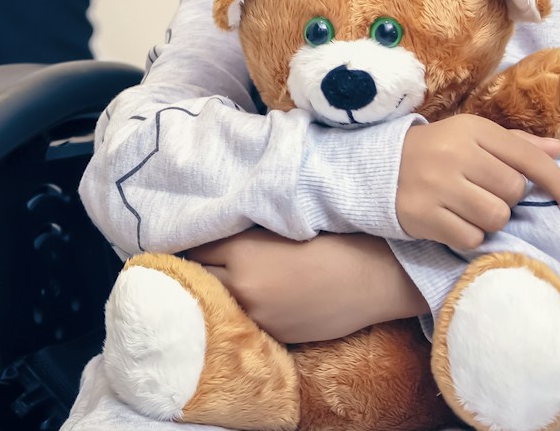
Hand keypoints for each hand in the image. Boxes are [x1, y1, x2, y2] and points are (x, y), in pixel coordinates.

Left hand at [186, 230, 426, 343]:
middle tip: (200, 258)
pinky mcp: (273, 335)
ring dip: (216, 292)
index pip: (193, 246)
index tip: (189, 234)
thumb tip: (212, 228)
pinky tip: (253, 298)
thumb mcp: (278, 224)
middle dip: (196, 268)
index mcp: (240, 252)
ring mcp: (256, 316)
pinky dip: (241, 309)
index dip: (192, 239)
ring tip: (224, 279)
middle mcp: (241, 287)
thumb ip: (242, 231)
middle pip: (196, 278)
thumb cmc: (331, 240)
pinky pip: (242, 321)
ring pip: (216, 304)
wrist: (370, 277)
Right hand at [396, 116, 559, 249]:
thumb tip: (559, 149)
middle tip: (480, 190)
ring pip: (496, 217)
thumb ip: (515, 145)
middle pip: (514, 191)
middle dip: (505, 197)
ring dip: (489, 218)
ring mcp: (437, 185)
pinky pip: (471, 238)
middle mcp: (455, 153)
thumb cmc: (435, 151)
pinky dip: (468, 235)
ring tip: (467, 207)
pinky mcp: (423, 215)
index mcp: (471, 129)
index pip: (528, 158)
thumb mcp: (471, 137)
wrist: (376, 168)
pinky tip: (451, 220)